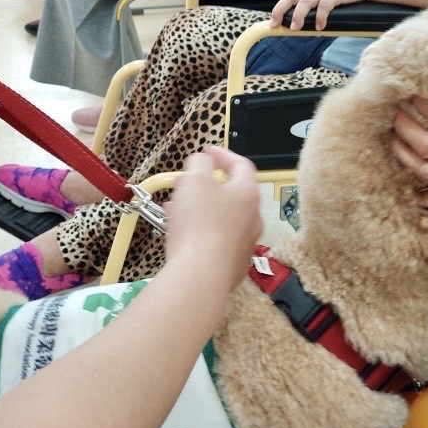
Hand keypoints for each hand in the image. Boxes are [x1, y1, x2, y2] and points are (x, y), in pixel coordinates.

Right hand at [162, 146, 261, 285]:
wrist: (200, 275)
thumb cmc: (199, 222)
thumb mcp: (195, 181)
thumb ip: (200, 164)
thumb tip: (204, 160)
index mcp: (248, 194)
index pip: (242, 166)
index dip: (224, 155)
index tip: (207, 151)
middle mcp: (253, 218)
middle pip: (231, 195)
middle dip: (205, 186)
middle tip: (184, 184)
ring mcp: (245, 244)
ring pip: (221, 219)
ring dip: (199, 210)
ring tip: (174, 209)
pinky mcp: (233, 267)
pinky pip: (216, 242)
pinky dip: (200, 233)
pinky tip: (179, 236)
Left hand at [270, 0, 365, 29]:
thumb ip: (312, 8)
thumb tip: (302, 27)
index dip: (278, 10)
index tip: (272, 23)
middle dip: (281, 11)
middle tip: (276, 24)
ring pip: (305, 2)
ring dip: (299, 15)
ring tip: (296, 28)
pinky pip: (324, 6)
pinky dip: (321, 17)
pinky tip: (320, 27)